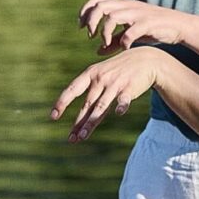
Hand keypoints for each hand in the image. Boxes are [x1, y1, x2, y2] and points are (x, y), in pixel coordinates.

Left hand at [50, 47, 164, 140]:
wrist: (145, 59)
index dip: (62, 102)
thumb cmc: (118, 70)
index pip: (72, 89)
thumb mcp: (100, 74)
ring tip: (82, 136)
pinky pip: (124, 99)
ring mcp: (115, 84)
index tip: (53, 116)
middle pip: (87, 105)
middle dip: (78, 123)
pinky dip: (122, 105)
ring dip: (91, 122)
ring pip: (101, 106)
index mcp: (90, 74)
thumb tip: (73, 109)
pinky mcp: (129, 88)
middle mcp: (100, 79)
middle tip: (71, 139)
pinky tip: (118, 113)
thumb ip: (88, 91)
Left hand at [78, 0, 183, 53]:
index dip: (85, 11)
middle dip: (91, 21)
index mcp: (122, 6)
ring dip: (105, 31)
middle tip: (91, 36)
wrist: (178, 26)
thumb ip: (114, 41)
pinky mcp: (148, 23)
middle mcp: (128, 6)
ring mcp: (137, 14)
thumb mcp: (130, 34)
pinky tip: (125, 48)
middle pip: (100, 6)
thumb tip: (97, 51)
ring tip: (106, 43)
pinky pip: (131, 31)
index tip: (81, 27)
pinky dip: (125, 41)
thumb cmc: (153, 29)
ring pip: (112, 16)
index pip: (96, 0)